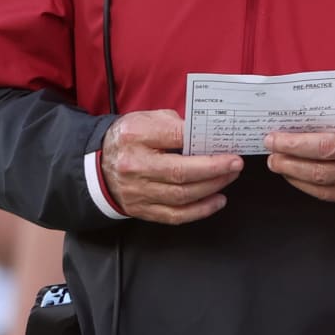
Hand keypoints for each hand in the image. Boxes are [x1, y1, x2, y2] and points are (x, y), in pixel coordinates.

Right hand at [100, 110, 241, 224]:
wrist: (99, 166)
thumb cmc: (129, 139)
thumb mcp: (146, 119)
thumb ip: (175, 125)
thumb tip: (205, 134)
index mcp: (135, 136)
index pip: (174, 136)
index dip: (203, 141)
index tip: (225, 143)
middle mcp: (135, 166)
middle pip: (180, 172)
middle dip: (214, 169)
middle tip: (235, 163)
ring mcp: (138, 191)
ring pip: (181, 196)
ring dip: (211, 188)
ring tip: (229, 177)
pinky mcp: (142, 210)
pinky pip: (175, 215)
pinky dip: (200, 210)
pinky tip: (217, 200)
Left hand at [265, 102, 334, 204]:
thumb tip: (305, 116)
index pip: (330, 131)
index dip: (300, 135)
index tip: (276, 132)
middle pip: (323, 156)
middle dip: (290, 152)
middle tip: (270, 147)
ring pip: (322, 179)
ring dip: (293, 171)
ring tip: (275, 162)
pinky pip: (327, 194)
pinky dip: (305, 186)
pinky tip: (292, 176)